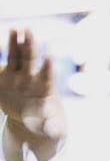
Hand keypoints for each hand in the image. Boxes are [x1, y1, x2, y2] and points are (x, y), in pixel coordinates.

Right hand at [0, 29, 65, 157]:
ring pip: (16, 57)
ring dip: (14, 43)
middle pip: (31, 59)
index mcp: (46, 88)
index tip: (50, 56)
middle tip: (29, 29)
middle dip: (30, 44)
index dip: (48, 66)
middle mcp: (32, 78)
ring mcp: (17, 77)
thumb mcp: (53, 129)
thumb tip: (54, 132)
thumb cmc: (47, 123)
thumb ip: (53, 129)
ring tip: (15, 28)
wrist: (32, 120)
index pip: (48, 74)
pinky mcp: (3, 80)